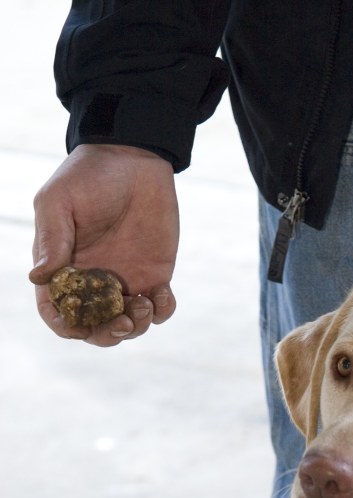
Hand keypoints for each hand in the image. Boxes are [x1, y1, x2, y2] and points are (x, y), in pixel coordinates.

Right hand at [30, 144, 179, 346]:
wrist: (135, 156)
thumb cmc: (89, 175)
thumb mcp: (60, 201)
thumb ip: (51, 240)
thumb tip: (38, 277)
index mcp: (62, 269)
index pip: (58, 311)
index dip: (67, 326)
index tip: (81, 327)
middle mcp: (92, 281)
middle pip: (95, 327)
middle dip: (108, 334)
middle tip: (123, 323)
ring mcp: (124, 280)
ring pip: (129, 323)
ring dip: (136, 326)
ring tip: (144, 304)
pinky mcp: (155, 274)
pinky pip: (160, 307)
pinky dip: (162, 311)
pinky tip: (162, 295)